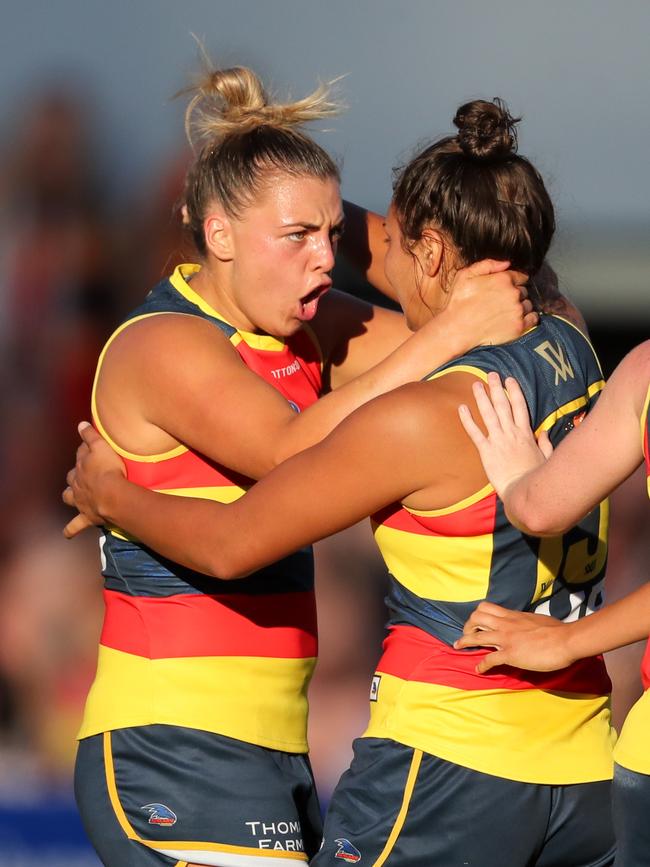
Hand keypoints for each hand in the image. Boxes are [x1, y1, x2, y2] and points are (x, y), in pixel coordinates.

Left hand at [62, 422, 125, 538]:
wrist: (112, 495)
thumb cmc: (108, 470)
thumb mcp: (100, 447)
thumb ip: (90, 435)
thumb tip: (80, 424)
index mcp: (80, 468)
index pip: (81, 458)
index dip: (85, 455)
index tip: (89, 451)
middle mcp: (77, 485)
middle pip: (71, 479)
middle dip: (74, 476)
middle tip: (81, 475)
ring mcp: (80, 502)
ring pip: (69, 498)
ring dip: (70, 498)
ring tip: (71, 498)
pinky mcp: (86, 517)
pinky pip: (75, 526)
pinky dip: (71, 530)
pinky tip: (68, 534)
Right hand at [447, 259, 537, 348]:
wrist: (456, 330)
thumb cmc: (458, 303)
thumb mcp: (465, 275)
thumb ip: (487, 265)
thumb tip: (507, 263)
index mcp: (503, 279)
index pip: (519, 276)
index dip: (513, 281)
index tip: (506, 288)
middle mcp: (514, 293)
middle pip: (524, 291)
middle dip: (516, 294)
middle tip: (502, 302)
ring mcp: (517, 311)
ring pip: (528, 304)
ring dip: (521, 306)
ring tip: (507, 312)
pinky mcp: (519, 327)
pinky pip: (533, 319)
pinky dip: (529, 318)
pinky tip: (517, 319)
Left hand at [454, 601, 570, 672]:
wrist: (566, 640)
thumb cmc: (557, 630)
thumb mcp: (536, 619)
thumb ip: (526, 621)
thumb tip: (525, 625)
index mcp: (513, 615)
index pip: (487, 608)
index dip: (477, 614)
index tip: (475, 622)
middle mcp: (505, 624)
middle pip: (476, 617)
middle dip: (467, 625)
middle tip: (466, 634)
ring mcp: (506, 639)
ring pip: (476, 636)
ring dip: (465, 642)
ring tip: (459, 647)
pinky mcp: (510, 654)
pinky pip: (489, 659)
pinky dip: (481, 665)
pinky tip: (479, 669)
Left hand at [458, 372, 552, 499]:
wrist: (523, 491)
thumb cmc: (536, 477)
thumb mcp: (546, 458)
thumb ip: (545, 443)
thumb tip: (544, 432)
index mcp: (526, 433)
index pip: (520, 407)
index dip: (514, 392)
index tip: (509, 380)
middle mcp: (511, 433)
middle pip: (503, 405)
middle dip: (497, 388)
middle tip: (491, 374)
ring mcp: (498, 441)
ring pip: (488, 414)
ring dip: (482, 398)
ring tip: (476, 384)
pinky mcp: (486, 451)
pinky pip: (475, 433)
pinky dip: (468, 420)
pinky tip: (461, 408)